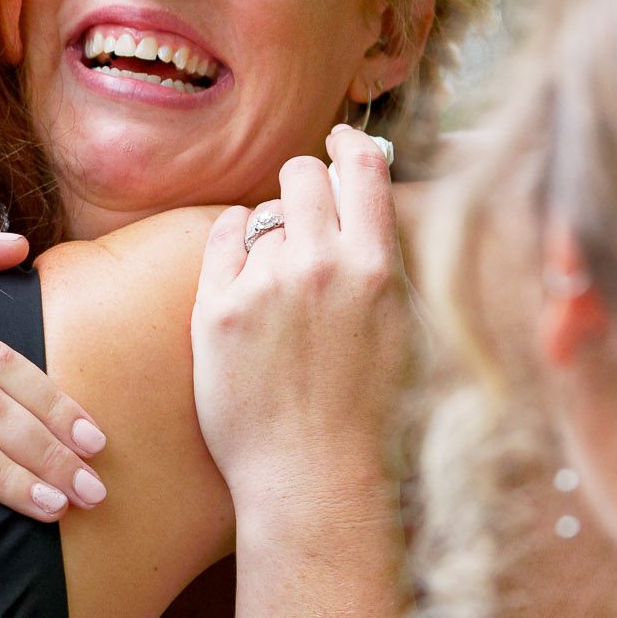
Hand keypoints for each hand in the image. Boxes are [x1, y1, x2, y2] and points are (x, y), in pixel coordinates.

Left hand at [190, 127, 413, 523]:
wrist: (311, 477)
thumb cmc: (364, 411)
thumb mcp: (400, 329)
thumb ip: (385, 264)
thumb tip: (370, 206)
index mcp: (376, 268)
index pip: (362, 168)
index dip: (350, 144)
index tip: (340, 141)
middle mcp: (319, 266)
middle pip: (302, 173)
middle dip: (302, 184)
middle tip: (303, 212)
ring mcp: (264, 285)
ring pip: (262, 214)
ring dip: (271, 232)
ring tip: (281, 285)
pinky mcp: (216, 308)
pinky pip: (221, 236)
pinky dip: (231, 244)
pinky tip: (243, 277)